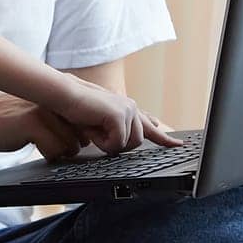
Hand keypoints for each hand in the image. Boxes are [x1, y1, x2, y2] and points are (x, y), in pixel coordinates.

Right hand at [0, 94, 86, 160]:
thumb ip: (63, 118)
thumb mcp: (40, 114)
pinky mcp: (32, 122)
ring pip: (73, 144)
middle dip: (73, 144)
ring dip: (60, 152)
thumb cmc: (7, 121)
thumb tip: (89, 136)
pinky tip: (34, 147)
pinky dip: (48, 155)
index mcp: (58, 91)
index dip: (86, 134)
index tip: (72, 139)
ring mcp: (44, 108)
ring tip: (42, 144)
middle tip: (52, 142)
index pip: (90, 115)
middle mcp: (53, 96)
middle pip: (85, 133)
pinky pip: (56, 150)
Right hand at [52, 75, 180, 154]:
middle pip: (136, 143)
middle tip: (99, 136)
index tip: (178, 144)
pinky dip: (101, 142)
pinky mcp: (120, 116)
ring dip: (108, 144)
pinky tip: (93, 128)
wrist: (64, 96)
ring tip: (95, 129)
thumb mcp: (99, 123)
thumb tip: (127, 141)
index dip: (164, 138)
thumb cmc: (77, 110)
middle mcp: (131, 108)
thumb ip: (116, 130)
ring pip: (128, 145)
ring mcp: (128, 110)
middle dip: (118, 146)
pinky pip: (116, 144)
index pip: (149, 127)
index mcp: (128, 109)